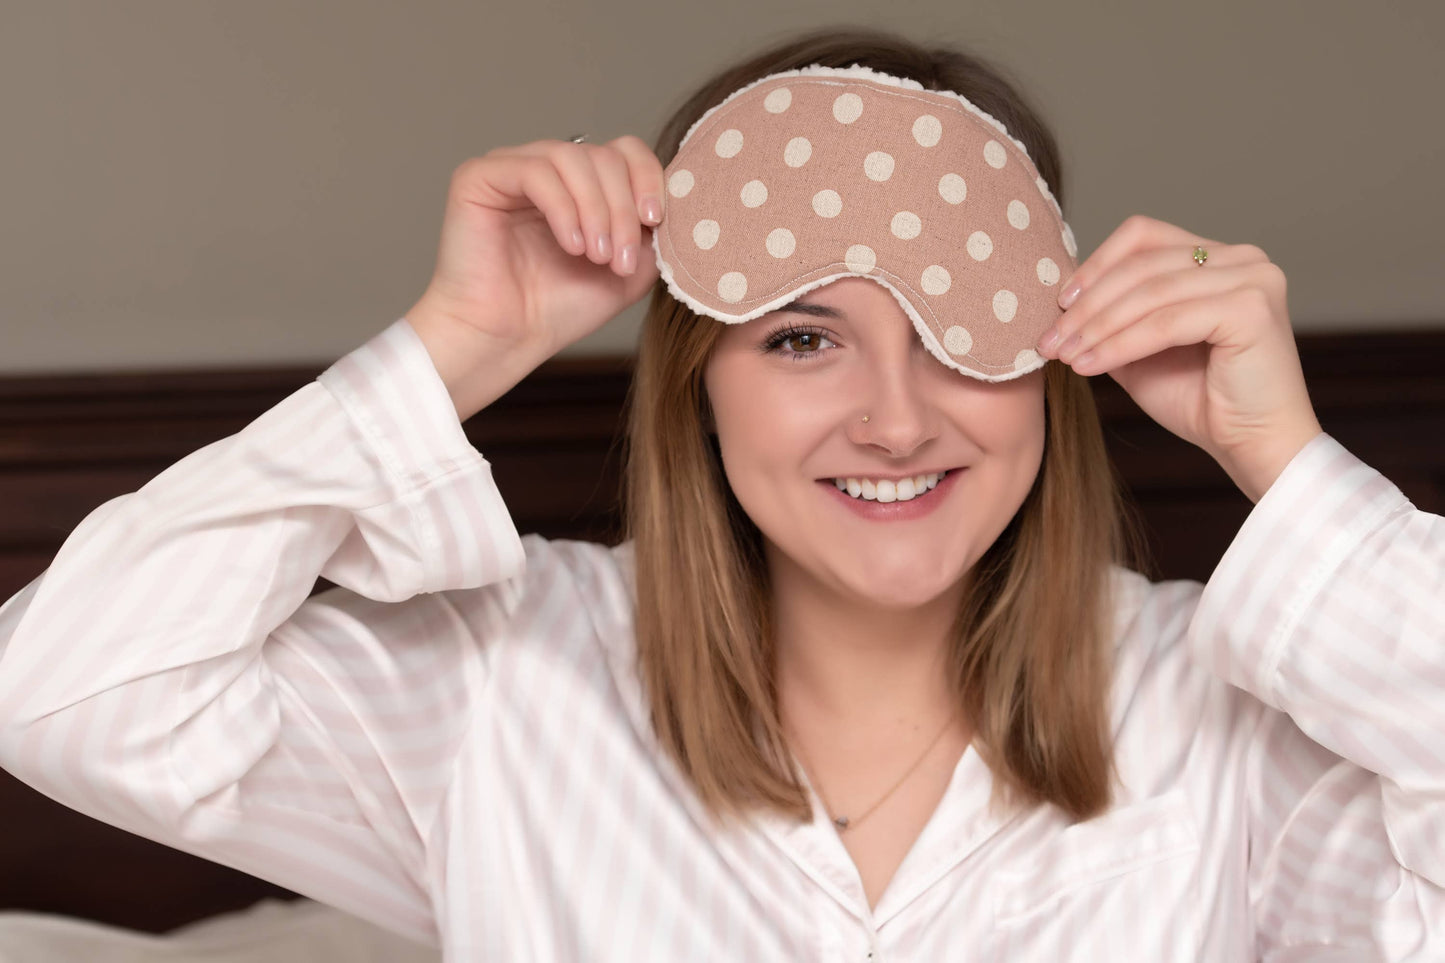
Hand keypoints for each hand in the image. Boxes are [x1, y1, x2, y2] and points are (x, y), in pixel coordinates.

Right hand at [404, 136, 664, 419]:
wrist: (506, 340)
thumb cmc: (558, 310)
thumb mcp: (629, 270)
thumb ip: (652, 231)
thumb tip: (675, 196)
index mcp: (580, 185)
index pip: (624, 151)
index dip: (648, 179)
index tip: (656, 223)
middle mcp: (546, 168)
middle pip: (604, 155)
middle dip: (623, 208)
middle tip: (619, 259)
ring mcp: (511, 168)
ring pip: (573, 157)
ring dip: (596, 210)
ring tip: (597, 256)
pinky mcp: (479, 177)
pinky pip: (536, 171)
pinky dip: (564, 208)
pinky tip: (572, 246)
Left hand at [1035, 215, 1322, 502]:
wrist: (1253, 447)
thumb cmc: (1203, 402)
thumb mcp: (1142, 351)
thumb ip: (1114, 319)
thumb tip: (1062, 304)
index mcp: (1220, 258)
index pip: (1144, 237)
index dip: (1096, 265)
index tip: (1059, 304)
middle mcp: (1242, 257)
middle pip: (1142, 263)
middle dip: (1087, 305)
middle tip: (1050, 340)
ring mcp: (1253, 278)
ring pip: (1150, 292)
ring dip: (1097, 326)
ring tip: (1065, 355)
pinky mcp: (1252, 308)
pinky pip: (1165, 322)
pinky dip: (1120, 344)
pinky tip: (1090, 366)